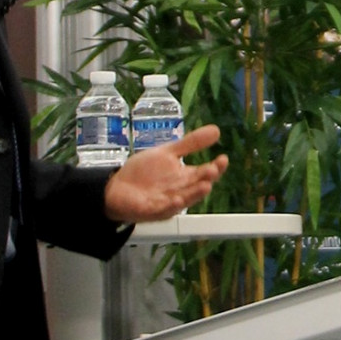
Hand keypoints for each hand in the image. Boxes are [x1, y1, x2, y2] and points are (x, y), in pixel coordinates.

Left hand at [104, 124, 228, 222]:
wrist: (117, 187)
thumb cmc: (144, 173)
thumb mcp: (167, 153)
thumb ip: (190, 143)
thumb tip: (216, 129)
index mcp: (185, 178)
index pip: (204, 173)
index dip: (215, 167)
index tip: (223, 159)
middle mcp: (180, 191)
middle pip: (197, 187)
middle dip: (206, 179)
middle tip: (214, 170)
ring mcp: (167, 202)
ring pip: (185, 200)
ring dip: (194, 194)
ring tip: (205, 186)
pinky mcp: (151, 210)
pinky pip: (163, 209)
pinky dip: (171, 205)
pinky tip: (177, 199)